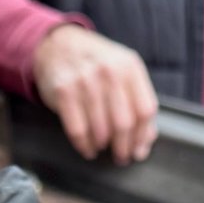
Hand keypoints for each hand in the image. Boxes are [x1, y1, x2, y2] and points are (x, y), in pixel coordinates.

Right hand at [32, 23, 158, 164]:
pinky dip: (84, 146)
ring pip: (101, 130)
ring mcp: (85, 81)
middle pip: (124, 124)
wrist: (57, 45)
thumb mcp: (122, 72)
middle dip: (123, 148)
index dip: (143, 136)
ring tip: (102, 148)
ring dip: (102, 146)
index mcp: (129, 66)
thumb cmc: (94, 64)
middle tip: (121, 157)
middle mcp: (109, 71)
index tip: (138, 150)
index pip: (145, 110)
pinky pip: (78, 131)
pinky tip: (88, 148)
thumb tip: (145, 140)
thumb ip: (137, 101)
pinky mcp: (64, 92)